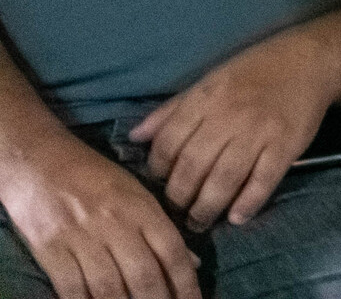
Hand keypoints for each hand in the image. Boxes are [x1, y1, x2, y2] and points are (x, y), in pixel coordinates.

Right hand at [0, 134, 200, 298]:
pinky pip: (72, 288)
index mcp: (142, 208)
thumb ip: (162, 228)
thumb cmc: (95, 177)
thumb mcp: (137, 193)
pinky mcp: (51, 250)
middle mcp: (116, 224)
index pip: (171, 252)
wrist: (41, 162)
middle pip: (143, 274)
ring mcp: (82, 238)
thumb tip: (192, 263)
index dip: (185, 284)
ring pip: (110, 287)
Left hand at [130, 31, 337, 231]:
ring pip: (224, 180)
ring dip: (208, 208)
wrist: (308, 61)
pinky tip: (236, 216)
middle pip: (193, 168)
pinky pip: (262, 182)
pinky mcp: (286, 145)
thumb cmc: (253, 71)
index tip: (161, 184)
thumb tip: (134, 136)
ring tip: (201, 221)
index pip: (169, 144)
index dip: (158, 171)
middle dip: (180, 198)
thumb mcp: (208, 81)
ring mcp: (259, 133)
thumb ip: (172, 111)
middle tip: (178, 212)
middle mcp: (228, 117)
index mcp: (205, 100)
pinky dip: (247, 203)